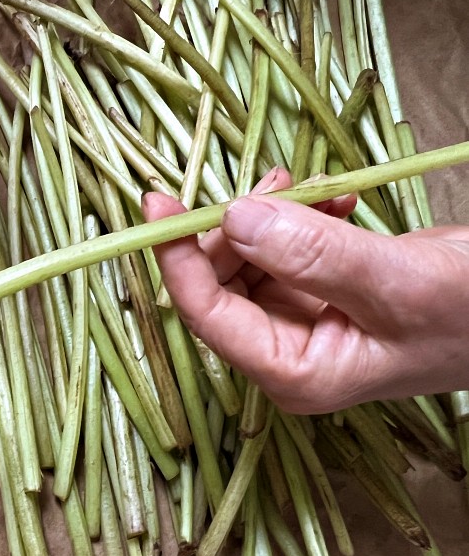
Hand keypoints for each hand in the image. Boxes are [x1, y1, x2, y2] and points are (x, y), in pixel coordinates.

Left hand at [144, 168, 468, 413]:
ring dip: (271, 215)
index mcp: (294, 374)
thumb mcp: (397, 282)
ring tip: (315, 185)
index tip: (157, 204)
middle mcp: (288, 354)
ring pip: (250, 259)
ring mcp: (304, 324)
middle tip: (275, 182)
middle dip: (235, 227)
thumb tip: (234, 217)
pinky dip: (302, 216)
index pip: (206, 314)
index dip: (177, 258)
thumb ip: (314, 253)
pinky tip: (337, 198)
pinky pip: (286, 249)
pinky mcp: (324, 294)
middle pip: (220, 283)